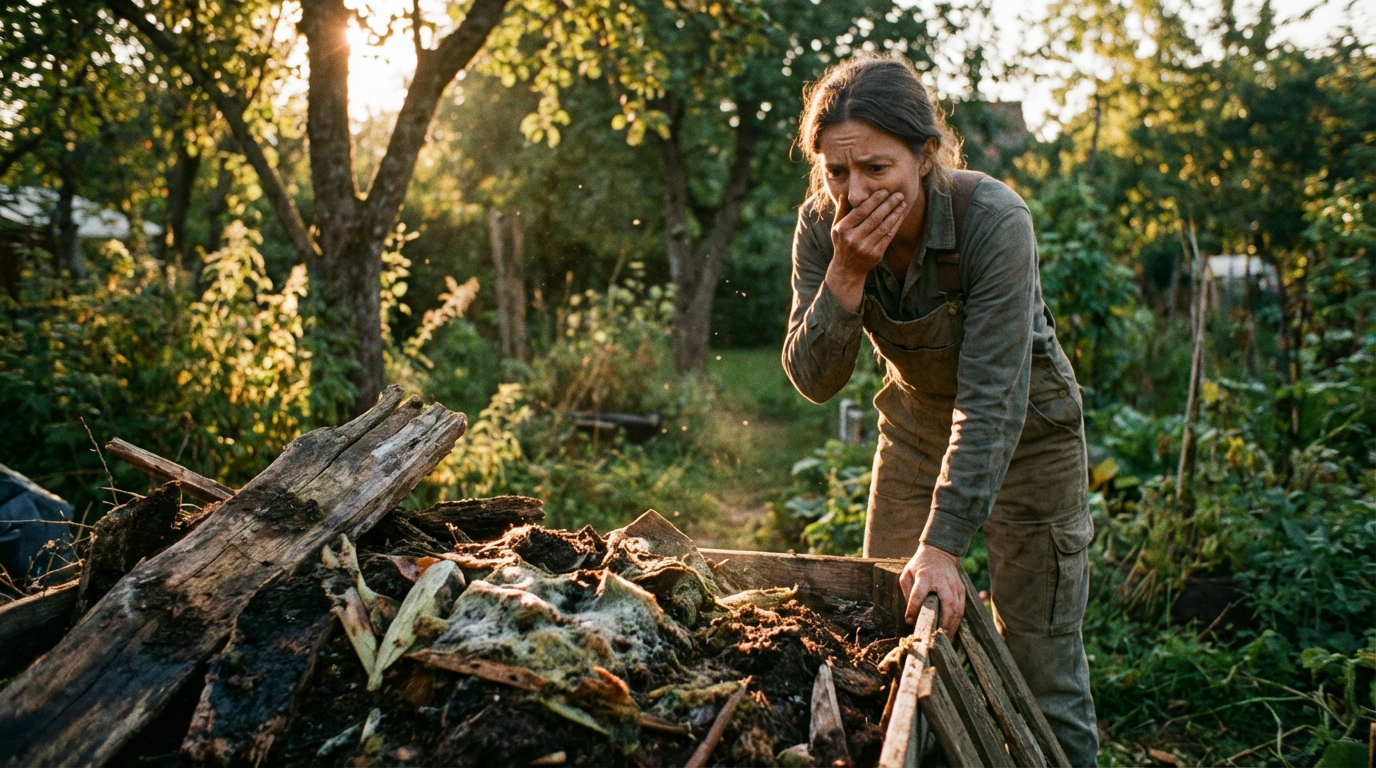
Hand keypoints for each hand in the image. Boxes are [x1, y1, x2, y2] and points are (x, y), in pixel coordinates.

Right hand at [824, 189, 908, 310]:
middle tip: (899, 194)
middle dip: (888, 204)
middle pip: (874, 218)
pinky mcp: (875, 255)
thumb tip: (846, 194)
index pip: (860, 211)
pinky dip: (896, 225)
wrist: (847, 269)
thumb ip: (842, 210)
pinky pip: (888, 237)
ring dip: (895, 214)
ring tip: (903, 203)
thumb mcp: (837, 227)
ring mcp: (864, 248)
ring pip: (883, 227)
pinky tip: (901, 216)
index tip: (884, 191)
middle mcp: (853, 239)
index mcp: (843, 229)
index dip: (874, 200)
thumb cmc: (843, 243)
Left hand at [898, 543, 964, 637]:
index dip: (914, 609)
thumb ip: (907, 592)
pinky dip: (957, 621)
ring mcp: (954, 586)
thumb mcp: (907, 574)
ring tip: (945, 640)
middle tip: (936, 638)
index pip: (919, 595)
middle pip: (947, 605)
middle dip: (942, 624)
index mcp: (925, 576)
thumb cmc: (919, 565)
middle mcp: (942, 582)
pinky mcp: (961, 589)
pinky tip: (951, 631)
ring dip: (952, 626)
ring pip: (957, 609)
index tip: (909, 621)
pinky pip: (962, 608)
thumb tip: (910, 615)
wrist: (939, 552)